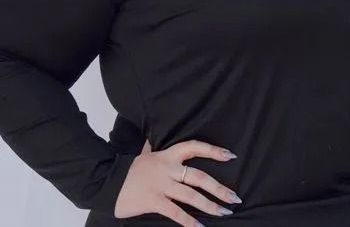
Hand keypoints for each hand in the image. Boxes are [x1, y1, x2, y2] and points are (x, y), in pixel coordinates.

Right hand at [114, 140, 240, 225]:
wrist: (105, 182)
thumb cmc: (129, 170)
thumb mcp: (147, 154)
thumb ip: (161, 150)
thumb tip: (169, 141)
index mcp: (168, 155)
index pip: (195, 147)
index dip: (213, 151)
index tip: (230, 156)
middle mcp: (167, 169)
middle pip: (199, 177)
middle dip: (219, 188)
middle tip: (235, 197)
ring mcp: (160, 186)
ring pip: (191, 196)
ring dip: (210, 205)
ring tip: (224, 212)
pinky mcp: (153, 201)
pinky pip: (175, 212)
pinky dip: (189, 221)